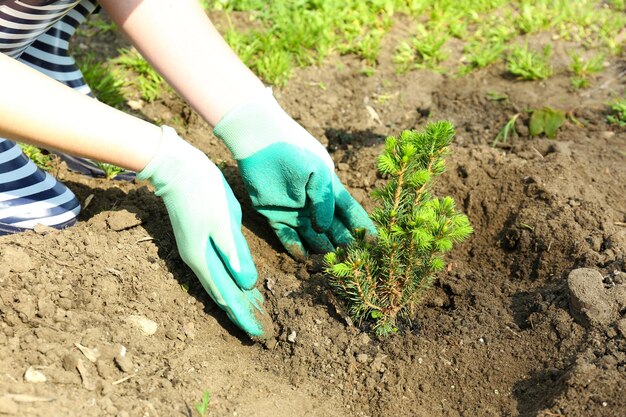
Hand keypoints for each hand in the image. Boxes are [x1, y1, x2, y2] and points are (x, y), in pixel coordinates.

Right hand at [138, 126, 271, 338]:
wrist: (176, 167)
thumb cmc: (202, 192)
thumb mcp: (223, 223)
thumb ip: (235, 254)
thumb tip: (247, 284)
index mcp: (203, 258)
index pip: (227, 296)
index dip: (243, 315)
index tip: (257, 332)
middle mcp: (197, 259)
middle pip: (222, 293)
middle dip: (240, 311)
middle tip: (258, 328)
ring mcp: (195, 250)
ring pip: (219, 281)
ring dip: (236, 297)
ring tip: (252, 310)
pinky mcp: (198, 239)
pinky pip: (216, 268)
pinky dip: (229, 280)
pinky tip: (238, 281)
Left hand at [214, 89, 375, 259]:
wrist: (260, 142)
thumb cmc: (295, 151)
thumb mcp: (319, 173)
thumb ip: (325, 201)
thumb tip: (325, 228)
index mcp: (328, 187)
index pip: (349, 210)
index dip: (362, 226)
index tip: (374, 241)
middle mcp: (313, 202)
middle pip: (333, 227)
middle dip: (344, 241)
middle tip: (354, 258)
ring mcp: (294, 210)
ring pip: (312, 235)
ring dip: (321, 247)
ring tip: (331, 260)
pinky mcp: (274, 214)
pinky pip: (286, 236)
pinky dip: (295, 246)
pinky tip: (303, 256)